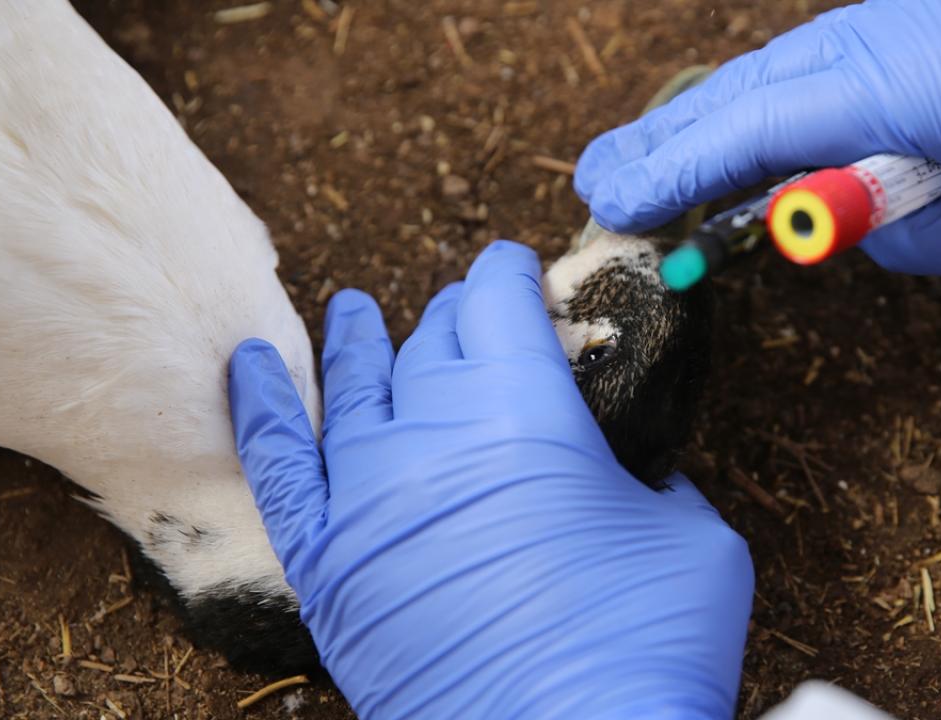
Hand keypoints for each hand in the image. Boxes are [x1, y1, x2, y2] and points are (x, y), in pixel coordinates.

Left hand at [229, 241, 752, 718]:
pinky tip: (248, 364)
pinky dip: (259, 408)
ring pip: (353, 385)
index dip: (510, 272)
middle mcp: (435, 433)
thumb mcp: (692, 536)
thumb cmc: (648, 647)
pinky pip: (277, 463)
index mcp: (526, 407)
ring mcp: (369, 495)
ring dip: (359, 339)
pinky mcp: (327, 559)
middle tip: (473, 313)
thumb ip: (652, 478)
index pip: (500, 300)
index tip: (515, 266)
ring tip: (354, 310)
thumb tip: (624, 472)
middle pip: (434, 337)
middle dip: (458, 314)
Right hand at [574, 0, 940, 279]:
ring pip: (782, 73)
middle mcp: (886, 34)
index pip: (751, 128)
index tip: (614, 204)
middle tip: (602, 184)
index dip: (674, 169)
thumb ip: (912, 233)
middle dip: (670, 141)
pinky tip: (750, 138)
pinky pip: (829, 67)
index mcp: (898, 80)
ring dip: (716, 124)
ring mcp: (908, 20)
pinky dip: (774, 107)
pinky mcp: (932, 26)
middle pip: (747, 89)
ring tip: (657, 170)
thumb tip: (854, 224)